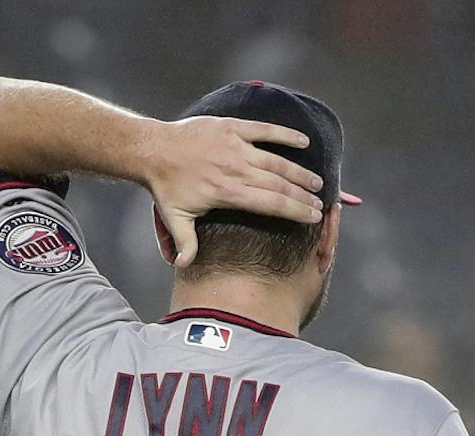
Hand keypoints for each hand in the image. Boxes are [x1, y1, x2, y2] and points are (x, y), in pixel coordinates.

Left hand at [142, 116, 323, 268]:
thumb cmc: (166, 187)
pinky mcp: (233, 128)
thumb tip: (185, 267)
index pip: (271, 204)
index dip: (295, 211)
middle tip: (320, 204)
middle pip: (279, 184)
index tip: (313, 217)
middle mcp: (237, 169)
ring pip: (277, 161)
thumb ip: (186, 243)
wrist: (154, 150)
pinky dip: (285, 135)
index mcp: (228, 193)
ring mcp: (236, 146)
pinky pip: (265, 130)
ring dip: (299, 171)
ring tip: (316, 182)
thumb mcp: (175, 218)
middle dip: (303, 195)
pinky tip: (304, 141)